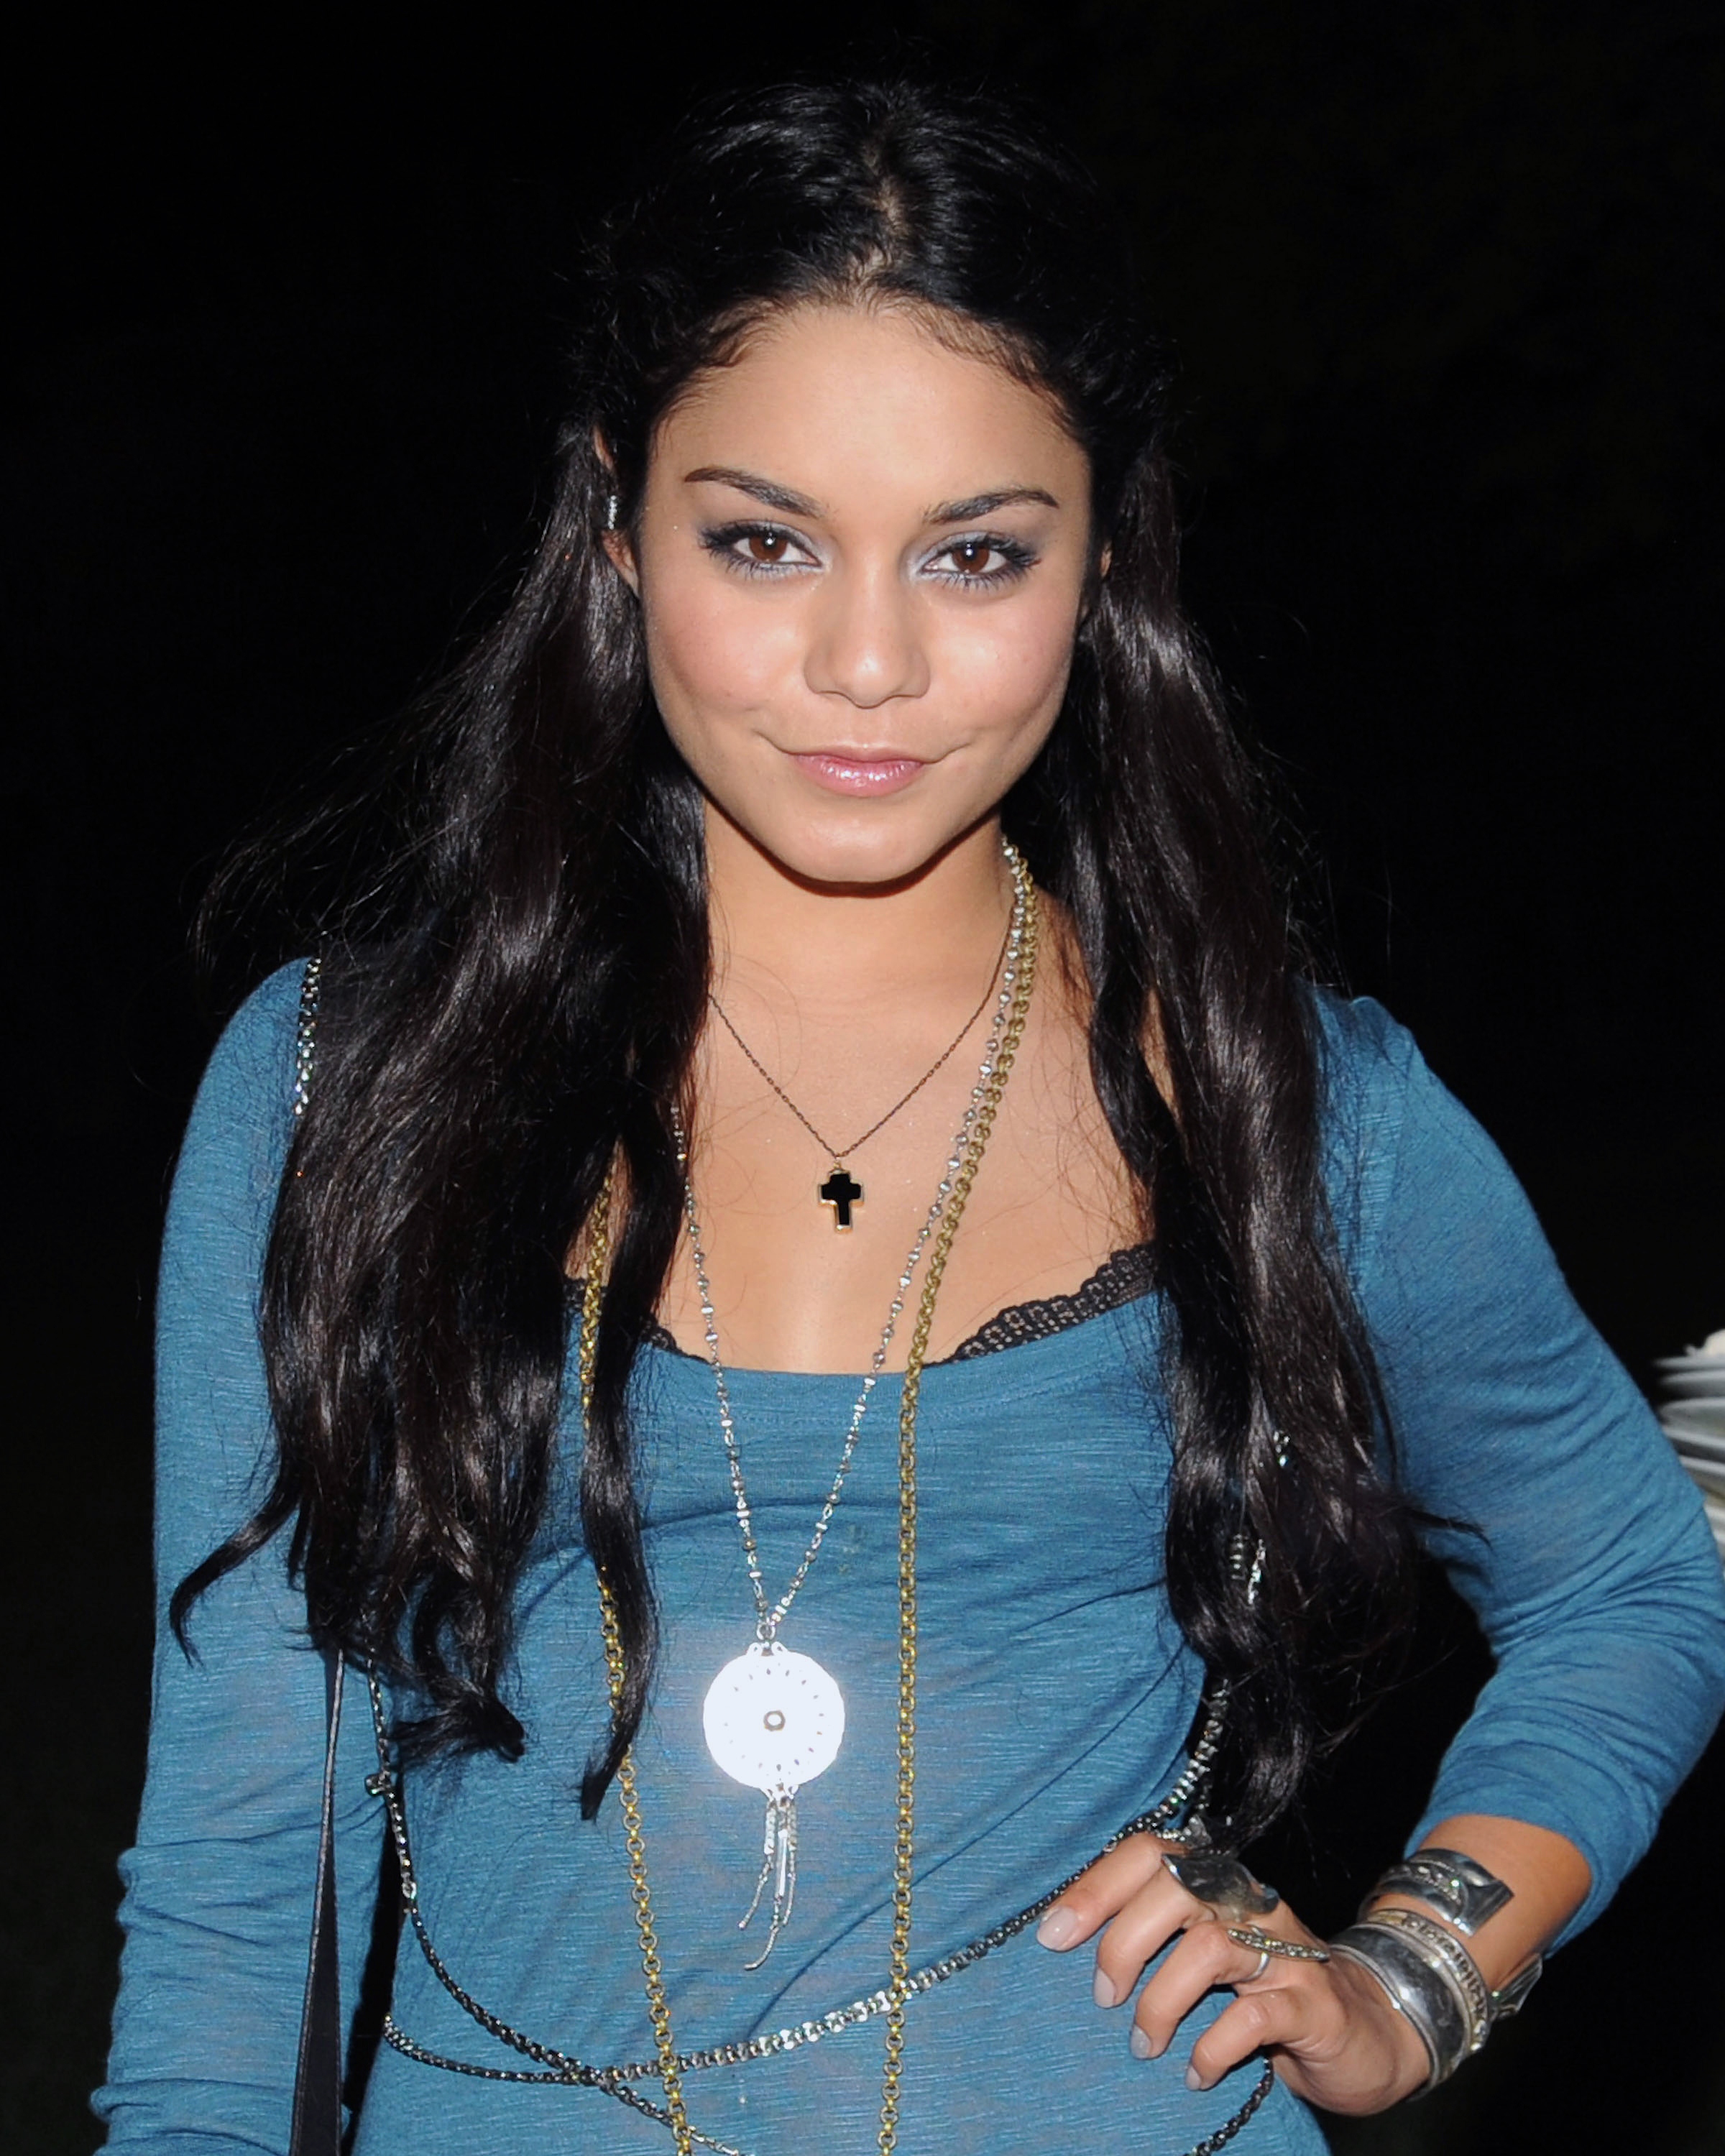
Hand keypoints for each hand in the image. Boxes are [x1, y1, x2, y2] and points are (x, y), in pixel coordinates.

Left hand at [1035, 1834, 1430, 2114]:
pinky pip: (1251, 2017)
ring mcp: (1285, 1951)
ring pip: (1209, 1946)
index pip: (1147, 1854)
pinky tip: (1195, 2073)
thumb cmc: (1262, 1991)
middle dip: (1122, 1942)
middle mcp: (1250, 1904)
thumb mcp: (1204, 1956)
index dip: (1095, 1887)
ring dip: (1161, 2000)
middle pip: (1173, 1889)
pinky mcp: (1313, 2005)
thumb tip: (1064, 1942)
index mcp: (1216, 1884)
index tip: (1053, 1936)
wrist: (1366, 2031)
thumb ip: (1153, 1937)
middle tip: (1103, 1996)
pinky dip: (1211, 2048)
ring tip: (1144, 2044)